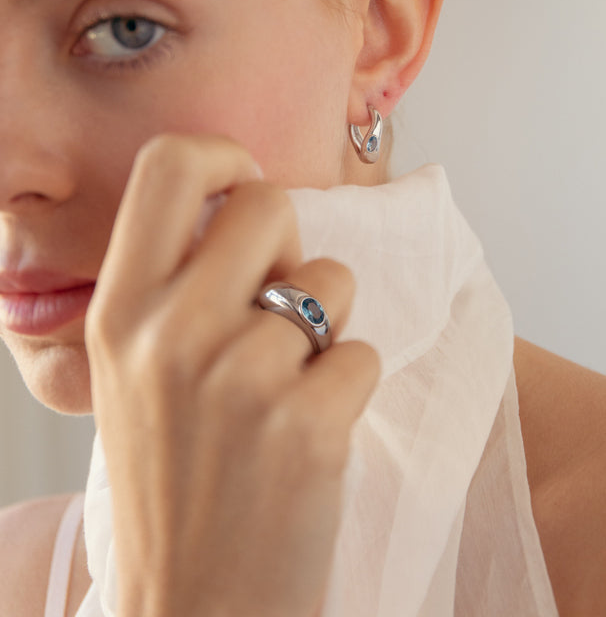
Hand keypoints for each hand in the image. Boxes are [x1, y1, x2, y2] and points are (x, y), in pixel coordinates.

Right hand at [85, 133, 379, 616]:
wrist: (192, 612)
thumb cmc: (172, 483)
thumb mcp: (132, 373)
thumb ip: (172, 287)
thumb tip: (241, 201)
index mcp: (121, 310)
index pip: (171, 164)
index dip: (225, 156)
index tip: (245, 187)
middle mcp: (172, 329)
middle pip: (270, 203)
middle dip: (290, 248)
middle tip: (276, 310)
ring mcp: (240, 374)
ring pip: (331, 280)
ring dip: (325, 328)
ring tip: (285, 392)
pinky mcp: (306, 421)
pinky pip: (362, 352)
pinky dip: (348, 388)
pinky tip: (308, 437)